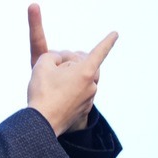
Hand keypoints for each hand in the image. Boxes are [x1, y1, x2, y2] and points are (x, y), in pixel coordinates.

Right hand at [26, 3, 118, 135]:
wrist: (43, 123)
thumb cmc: (43, 92)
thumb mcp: (42, 64)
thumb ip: (52, 56)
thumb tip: (59, 61)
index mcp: (85, 71)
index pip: (99, 52)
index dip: (107, 41)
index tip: (115, 34)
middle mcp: (91, 85)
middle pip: (85, 65)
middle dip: (73, 62)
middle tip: (55, 65)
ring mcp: (89, 98)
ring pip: (80, 80)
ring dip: (69, 77)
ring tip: (51, 83)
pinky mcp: (83, 109)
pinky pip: (78, 93)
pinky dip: (68, 90)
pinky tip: (54, 95)